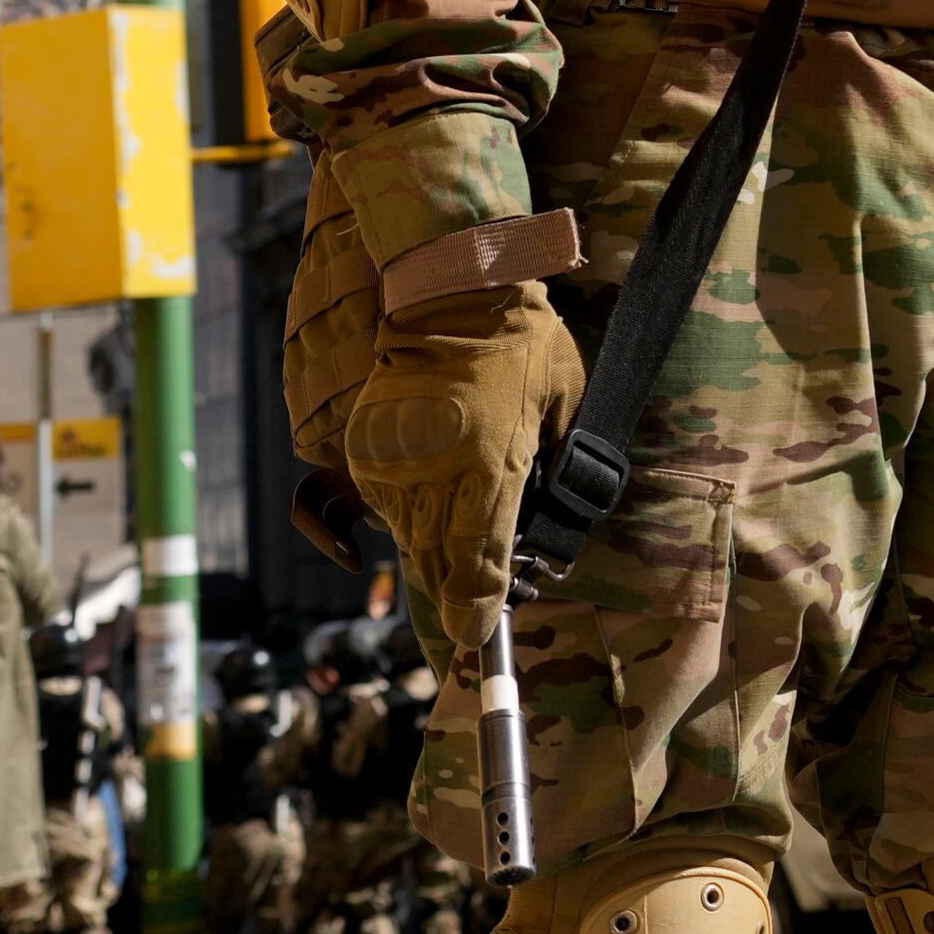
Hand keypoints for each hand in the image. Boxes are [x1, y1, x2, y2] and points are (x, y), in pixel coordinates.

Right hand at [336, 288, 584, 648]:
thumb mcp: (565, 409)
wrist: (454, 298)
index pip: (478, 561)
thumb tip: (552, 522)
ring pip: (408, 541)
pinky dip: (409, 520)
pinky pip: (388, 509)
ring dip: (433, 558)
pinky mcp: (368, 453)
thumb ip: (557, 471)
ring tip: (459, 556)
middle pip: (437, 563)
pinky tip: (434, 505)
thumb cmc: (526, 348)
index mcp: (492, 467)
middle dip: (457, 592)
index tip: (476, 635)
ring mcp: (395, 465)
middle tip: (475, 607)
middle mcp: (435, 475)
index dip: (477, 606)